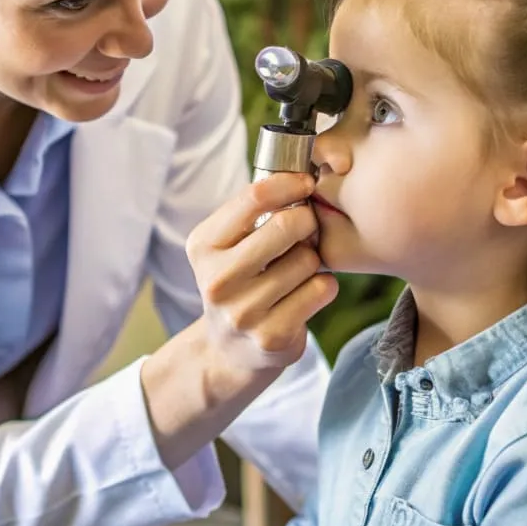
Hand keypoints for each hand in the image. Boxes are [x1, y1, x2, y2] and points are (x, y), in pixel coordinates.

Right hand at [185, 172, 338, 375]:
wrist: (230, 349)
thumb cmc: (239, 279)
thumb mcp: (227, 244)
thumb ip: (252, 212)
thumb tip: (300, 175)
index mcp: (203, 245)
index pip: (253, 197)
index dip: (289, 183)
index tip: (306, 182)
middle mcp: (217, 280)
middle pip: (286, 225)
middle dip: (307, 220)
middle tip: (307, 227)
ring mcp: (243, 312)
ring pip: (307, 260)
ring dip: (313, 259)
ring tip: (298, 268)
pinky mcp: (272, 336)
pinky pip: (321, 289)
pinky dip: (323, 286)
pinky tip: (306, 292)